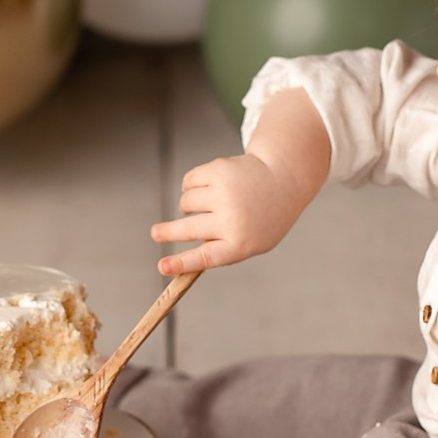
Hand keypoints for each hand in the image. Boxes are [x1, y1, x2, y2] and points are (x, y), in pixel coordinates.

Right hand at [149, 152, 315, 275]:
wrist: (283, 180)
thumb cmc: (263, 218)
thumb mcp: (251, 242)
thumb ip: (221, 250)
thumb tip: (182, 262)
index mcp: (240, 243)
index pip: (205, 258)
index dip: (181, 263)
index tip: (162, 267)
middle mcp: (232, 218)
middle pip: (188, 229)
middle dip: (167, 232)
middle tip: (155, 233)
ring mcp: (225, 193)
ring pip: (186, 203)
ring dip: (188, 205)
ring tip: (206, 204)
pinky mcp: (219, 171)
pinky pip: (189, 181)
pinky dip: (191, 186)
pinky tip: (207, 187)